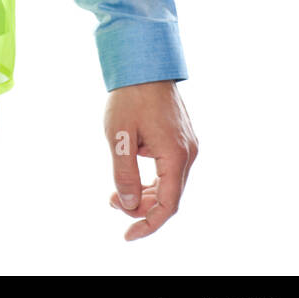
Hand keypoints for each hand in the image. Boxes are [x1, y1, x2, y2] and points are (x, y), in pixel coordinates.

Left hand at [103, 79, 197, 239]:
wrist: (143, 62)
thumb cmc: (129, 96)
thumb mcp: (118, 135)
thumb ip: (123, 173)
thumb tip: (127, 205)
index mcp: (175, 155)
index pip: (167, 205)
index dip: (148, 224)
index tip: (127, 235)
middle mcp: (187, 153)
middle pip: (169, 197)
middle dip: (140, 207)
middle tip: (111, 201)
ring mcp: (187, 145)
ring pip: (170, 184)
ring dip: (145, 194)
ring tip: (115, 192)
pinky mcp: (182, 138)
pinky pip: (169, 169)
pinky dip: (152, 179)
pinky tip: (131, 175)